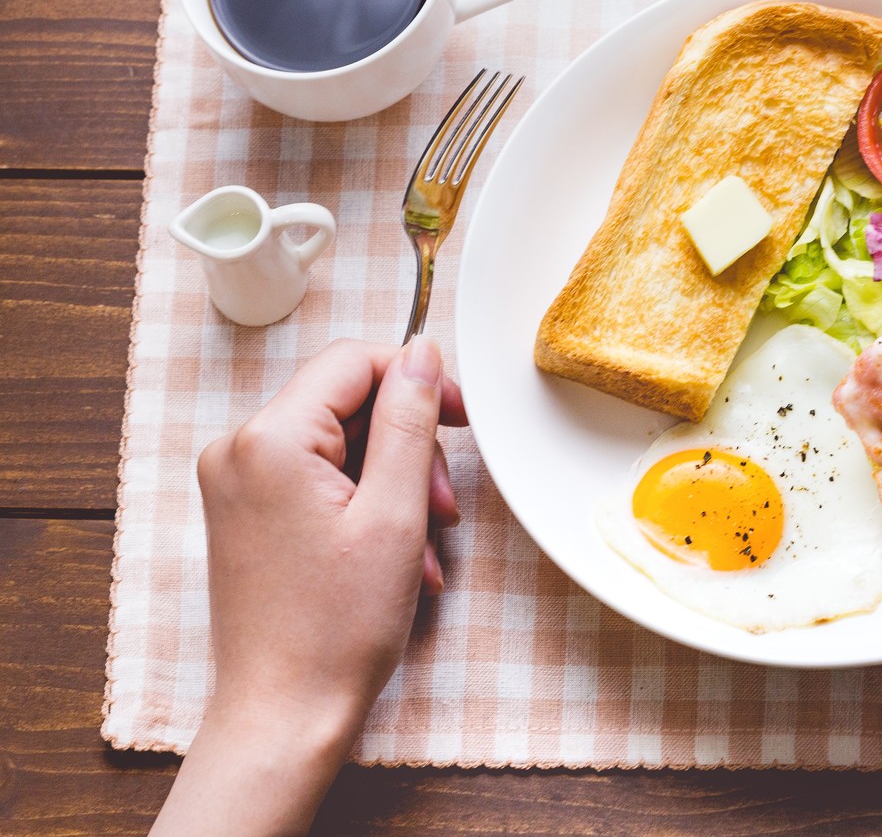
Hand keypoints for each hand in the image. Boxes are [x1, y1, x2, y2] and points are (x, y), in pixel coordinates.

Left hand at [150, 337, 466, 836]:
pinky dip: (363, 505)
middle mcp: (238, 450)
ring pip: (338, 444)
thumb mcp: (396, 513)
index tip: (462, 419)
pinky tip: (394, 556)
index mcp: (270, 439)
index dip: (417, 380)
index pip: (353, 362)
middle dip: (407, 446)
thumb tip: (423, 353)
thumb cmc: (337, 627)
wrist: (284, 712)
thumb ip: (410, 421)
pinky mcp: (244, 513)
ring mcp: (235, 483)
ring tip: (421, 544)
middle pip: (346, 403)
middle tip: (442, 506)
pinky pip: (316, 478)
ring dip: (393, 483)